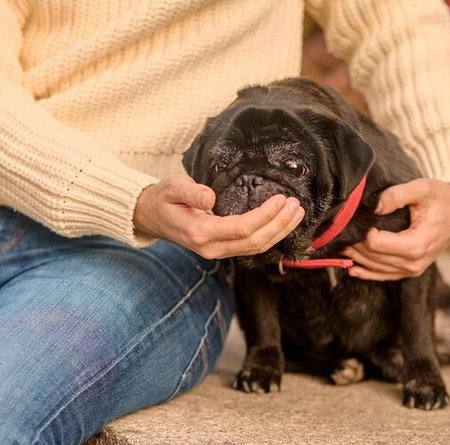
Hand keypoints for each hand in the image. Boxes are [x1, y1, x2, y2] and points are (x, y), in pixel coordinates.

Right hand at [133, 175, 304, 258]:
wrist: (152, 217)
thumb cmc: (163, 199)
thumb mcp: (172, 188)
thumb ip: (190, 192)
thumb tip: (209, 198)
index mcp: (201, 233)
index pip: (242, 228)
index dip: (265, 216)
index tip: (282, 200)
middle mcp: (212, 248)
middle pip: (255, 242)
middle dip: (279, 225)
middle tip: (296, 206)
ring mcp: (218, 252)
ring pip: (256, 248)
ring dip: (279, 231)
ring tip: (297, 214)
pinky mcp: (223, 249)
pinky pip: (251, 247)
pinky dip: (270, 235)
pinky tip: (283, 224)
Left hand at [343, 180, 449, 280]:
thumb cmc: (442, 197)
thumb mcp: (422, 188)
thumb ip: (396, 195)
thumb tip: (374, 206)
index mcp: (417, 244)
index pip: (376, 243)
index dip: (361, 231)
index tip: (353, 218)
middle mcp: (414, 262)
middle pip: (372, 257)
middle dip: (354, 244)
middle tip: (339, 230)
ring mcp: (413, 269)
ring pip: (375, 268)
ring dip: (357, 257)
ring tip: (341, 243)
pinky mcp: (410, 271)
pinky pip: (383, 276)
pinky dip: (367, 272)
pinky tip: (352, 268)